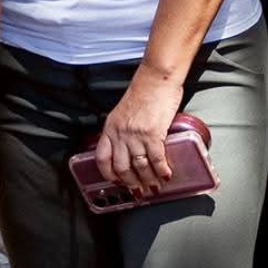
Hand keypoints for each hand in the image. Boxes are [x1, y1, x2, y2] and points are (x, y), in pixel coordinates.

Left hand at [96, 72, 183, 196]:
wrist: (156, 77)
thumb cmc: (144, 91)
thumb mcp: (124, 111)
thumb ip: (123, 130)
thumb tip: (130, 149)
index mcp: (110, 127)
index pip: (102, 158)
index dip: (108, 174)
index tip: (116, 182)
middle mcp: (120, 133)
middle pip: (122, 168)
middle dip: (131, 183)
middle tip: (139, 190)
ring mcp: (136, 135)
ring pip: (140, 167)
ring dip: (148, 180)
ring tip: (154, 186)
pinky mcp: (153, 134)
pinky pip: (156, 159)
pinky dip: (162, 170)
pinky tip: (166, 175)